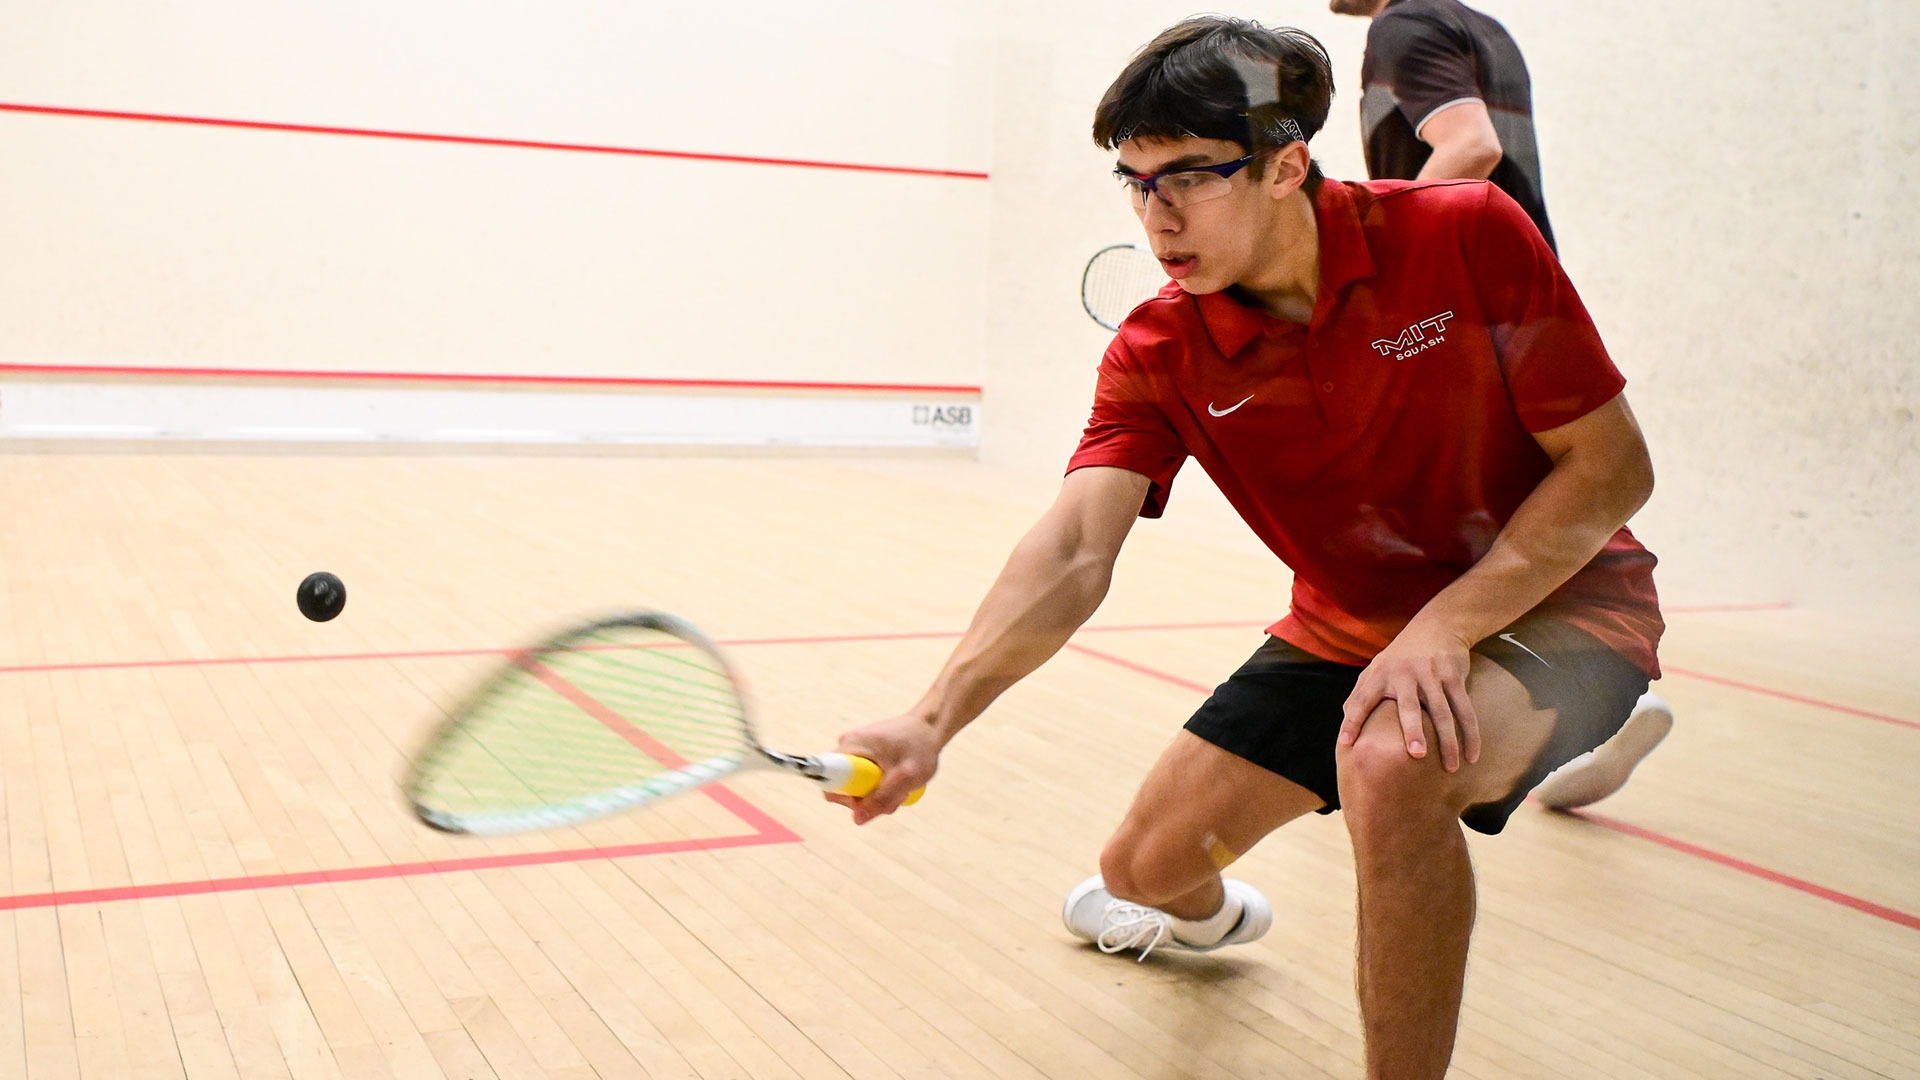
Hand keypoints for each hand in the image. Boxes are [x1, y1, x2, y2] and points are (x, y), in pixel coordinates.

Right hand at [826, 713, 941, 824]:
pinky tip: (896, 779)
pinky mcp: (862, 755)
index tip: (870, 796)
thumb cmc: (920, 747)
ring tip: (899, 784)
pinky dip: (879, 785)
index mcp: (852, 745)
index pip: (829, 781)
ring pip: (855, 786)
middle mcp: (847, 746)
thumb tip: (857, 819)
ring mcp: (854, 750)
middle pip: (842, 787)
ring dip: (876, 793)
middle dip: (866, 798)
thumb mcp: (906, 777)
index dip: (846, 797)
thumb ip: (882, 799)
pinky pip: (862, 779)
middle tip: (893, 793)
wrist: (929, 727)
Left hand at [1337, 622, 1480, 771]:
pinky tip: (1472, 755)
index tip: (1345, 743)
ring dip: (1448, 740)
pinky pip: (1464, 709)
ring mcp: (1431, 675)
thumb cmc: (1400, 656)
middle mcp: (1404, 674)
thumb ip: (1360, 694)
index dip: (1352, 720)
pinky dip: (1471, 733)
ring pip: (1442, 712)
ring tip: (1450, 767)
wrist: (1436, 625)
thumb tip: (1344, 724)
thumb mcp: (1376, 668)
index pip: (1361, 699)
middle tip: (1416, 754)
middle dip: (1413, 730)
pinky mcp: (1453, 676)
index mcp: (1379, 675)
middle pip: (1409, 706)